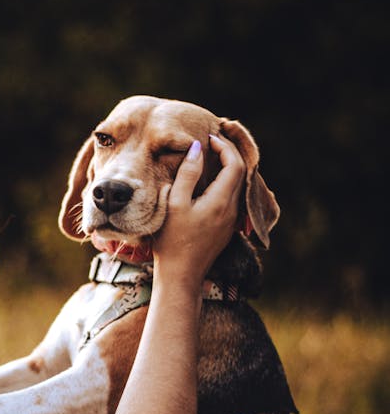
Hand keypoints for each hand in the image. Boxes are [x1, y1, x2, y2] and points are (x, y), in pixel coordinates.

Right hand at [153, 133, 244, 285]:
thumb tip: (197, 148)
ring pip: (238, 185)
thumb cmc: (173, 241)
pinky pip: (232, 197)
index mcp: (221, 201)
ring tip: (211, 157)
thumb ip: (188, 174)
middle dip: (229, 153)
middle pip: (240, 173)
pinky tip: (210, 181)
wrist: (181, 275)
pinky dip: (225, 182)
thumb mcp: (175, 203)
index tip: (209, 137)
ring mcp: (231, 220)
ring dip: (228, 168)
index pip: (235, 164)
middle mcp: (232, 210)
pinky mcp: (226, 228)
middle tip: (212, 142)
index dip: (225, 147)